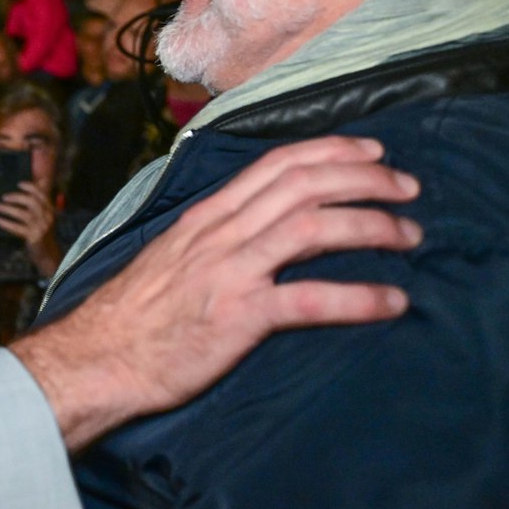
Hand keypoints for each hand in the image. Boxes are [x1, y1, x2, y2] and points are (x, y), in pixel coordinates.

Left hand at [0, 183, 58, 276]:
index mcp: (50, 210)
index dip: (30, 187)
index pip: (42, 194)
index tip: (18, 184)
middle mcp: (48, 217)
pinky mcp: (35, 237)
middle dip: (16, 197)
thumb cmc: (42, 234)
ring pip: (24, 214)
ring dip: (9, 209)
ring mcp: (42, 227)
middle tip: (3, 197)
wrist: (48, 256)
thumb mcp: (44, 217)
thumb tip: (41, 181)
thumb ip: (40, 202)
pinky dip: (7, 223)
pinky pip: (18, 228)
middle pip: (31, 201)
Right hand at [7, 136, 420, 452]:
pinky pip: (310, 298)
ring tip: (410, 236)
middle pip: (303, 184)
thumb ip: (215, 238)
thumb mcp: (173, 257)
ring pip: (311, 227)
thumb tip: (258, 230)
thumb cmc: (136, 315)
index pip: (276, 164)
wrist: (98, 357)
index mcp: (207, 215)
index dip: (331, 151)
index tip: (373, 153)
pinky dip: (358, 296)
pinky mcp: (239, 316)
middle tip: (408, 189)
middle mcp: (221, 232)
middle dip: (365, 179)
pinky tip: (393, 301)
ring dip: (370, 224)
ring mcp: (229, 271)